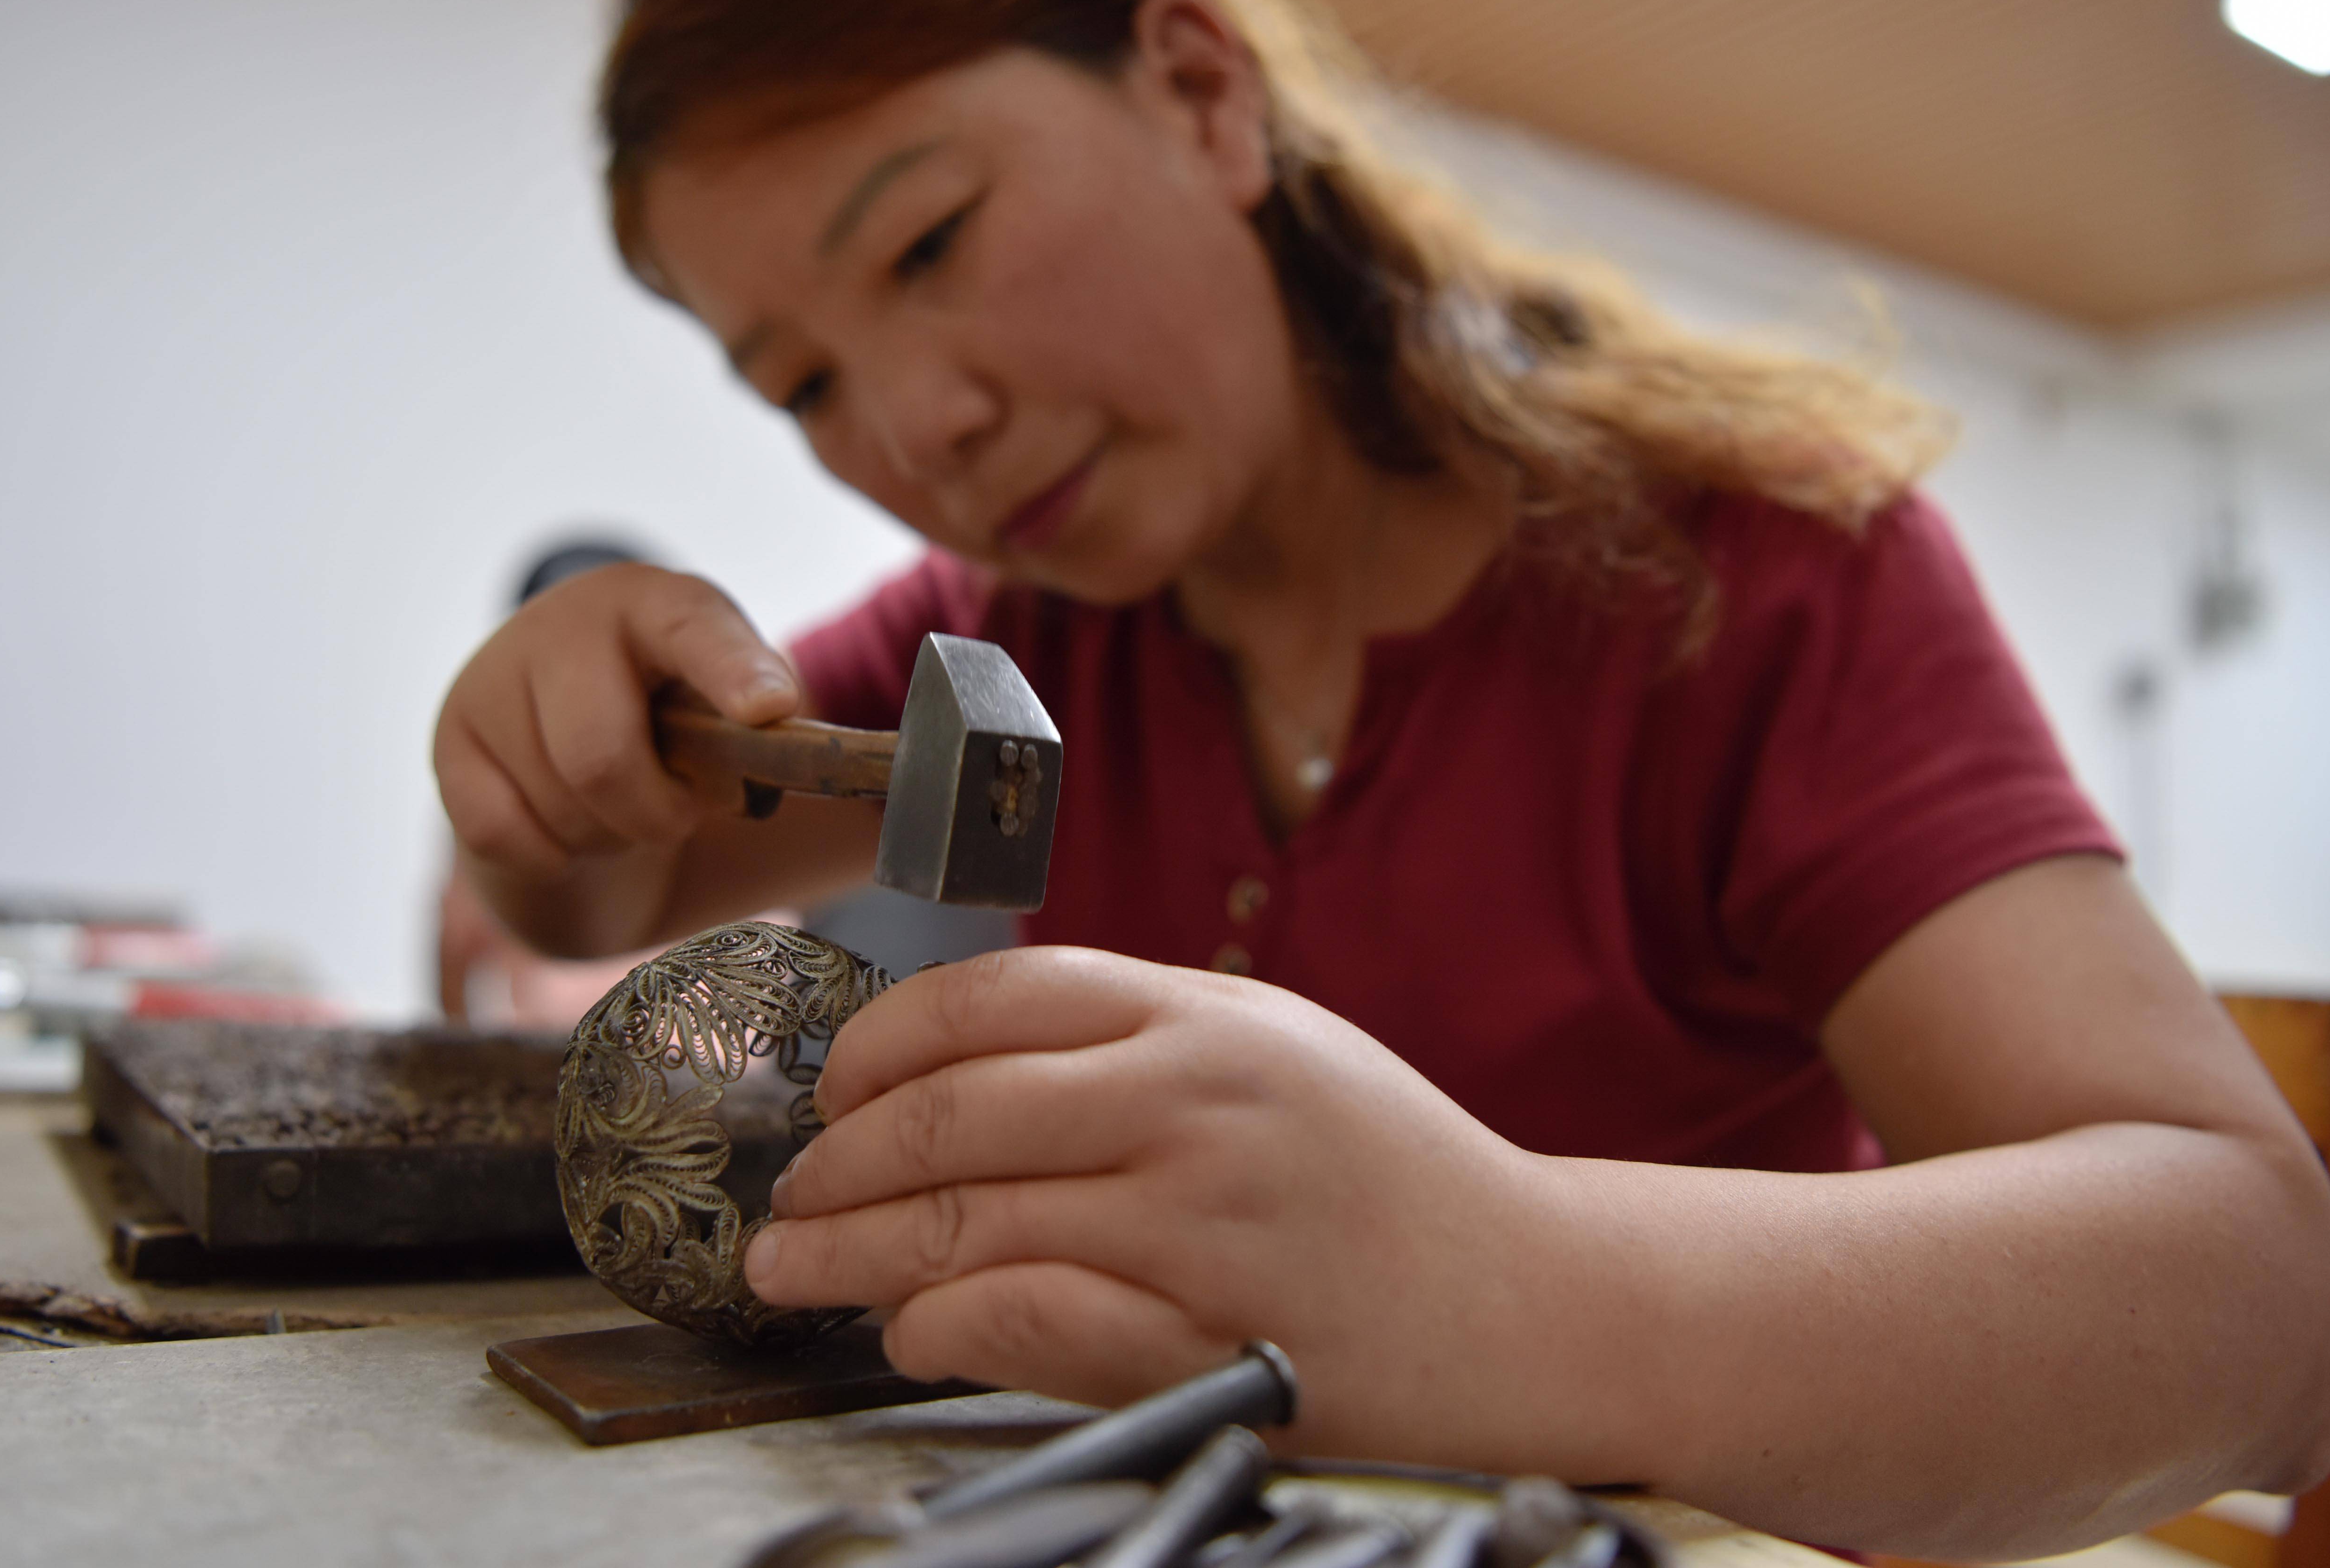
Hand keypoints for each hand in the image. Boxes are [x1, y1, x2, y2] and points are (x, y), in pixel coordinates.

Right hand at [432, 564, 798, 880]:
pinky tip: (568, 824)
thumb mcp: (720, 697)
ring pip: (559, 807)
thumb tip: (768, 725)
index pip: (694, 629)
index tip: (769, 707)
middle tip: (679, 813)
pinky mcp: (450, 742)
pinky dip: (552, 856)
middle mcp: (563, 625)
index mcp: (653, 602)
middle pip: (603, 758)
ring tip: (620, 804)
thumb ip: (751, 718)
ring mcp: (493, 679)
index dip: (732, 671)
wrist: (569, 714)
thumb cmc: (666, 708)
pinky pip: (502, 834)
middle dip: (656, 813)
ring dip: (609, 835)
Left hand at [745, 947, 1617, 1468]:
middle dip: (836, 1165)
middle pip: (950, 1113)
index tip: (831, 1092)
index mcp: (1203, 1014)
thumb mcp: (1275, 1053)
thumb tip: (956, 1068)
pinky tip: (912, 1332)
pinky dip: (943, 1327)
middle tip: (785, 1203)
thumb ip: (1134, 1041)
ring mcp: (1203, 1218)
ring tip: (798, 1273)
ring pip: (967, 1222)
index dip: (879, 1044)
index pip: (990, 996)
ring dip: (855, 1256)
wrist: (1544, 1298)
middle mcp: (1195, 1099)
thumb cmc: (1392, 1176)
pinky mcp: (1212, 1332)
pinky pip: (1029, 1321)